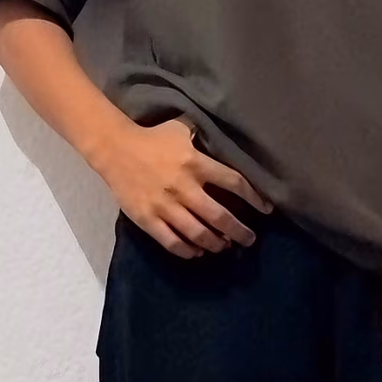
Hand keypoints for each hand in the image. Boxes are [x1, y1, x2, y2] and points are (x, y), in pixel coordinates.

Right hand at [100, 116, 271, 258]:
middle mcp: (184, 187)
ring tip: (225, 247)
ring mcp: (165, 205)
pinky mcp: (147, 218)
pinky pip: (171, 242)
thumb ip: (203, 134)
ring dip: (216, 244)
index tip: (266, 209)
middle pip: (219, 216)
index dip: (254, 198)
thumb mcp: (180, 128)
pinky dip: (187, 251)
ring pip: (198, 233)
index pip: (234, 183)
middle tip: (249, 239)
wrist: (114, 149)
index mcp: (195, 163)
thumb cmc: (152, 138)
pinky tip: (197, 252)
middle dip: (239, 231)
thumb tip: (226, 135)